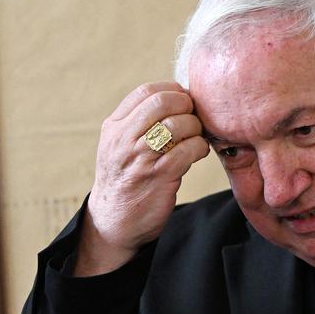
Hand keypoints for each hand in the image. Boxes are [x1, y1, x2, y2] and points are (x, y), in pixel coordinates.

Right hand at [75, 81, 209, 273]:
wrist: (114, 222)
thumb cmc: (124, 181)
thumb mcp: (118, 146)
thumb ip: (137, 123)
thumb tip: (175, 100)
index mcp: (114, 127)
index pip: (146, 92)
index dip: (171, 91)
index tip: (183, 101)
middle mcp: (124, 139)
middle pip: (162, 102)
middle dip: (186, 106)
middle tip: (194, 118)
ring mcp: (141, 158)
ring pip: (178, 125)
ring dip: (195, 128)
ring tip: (196, 138)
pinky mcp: (160, 176)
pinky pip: (188, 150)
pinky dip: (199, 148)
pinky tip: (197, 153)